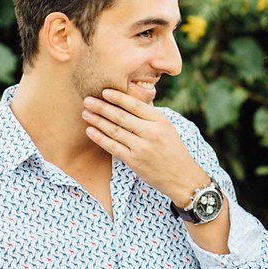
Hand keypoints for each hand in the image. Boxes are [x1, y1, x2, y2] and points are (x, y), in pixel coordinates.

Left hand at [82, 89, 208, 206]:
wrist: (182, 177)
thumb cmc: (173, 150)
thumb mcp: (167, 128)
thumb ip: (150, 115)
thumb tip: (130, 99)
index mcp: (161, 121)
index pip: (135, 105)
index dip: (118, 97)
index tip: (104, 91)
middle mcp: (152, 133)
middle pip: (121, 116)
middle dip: (102, 107)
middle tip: (87, 100)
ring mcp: (142, 148)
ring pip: (114, 131)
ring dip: (97, 121)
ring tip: (85, 113)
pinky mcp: (134, 161)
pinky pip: (113, 147)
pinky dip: (100, 138)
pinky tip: (90, 131)